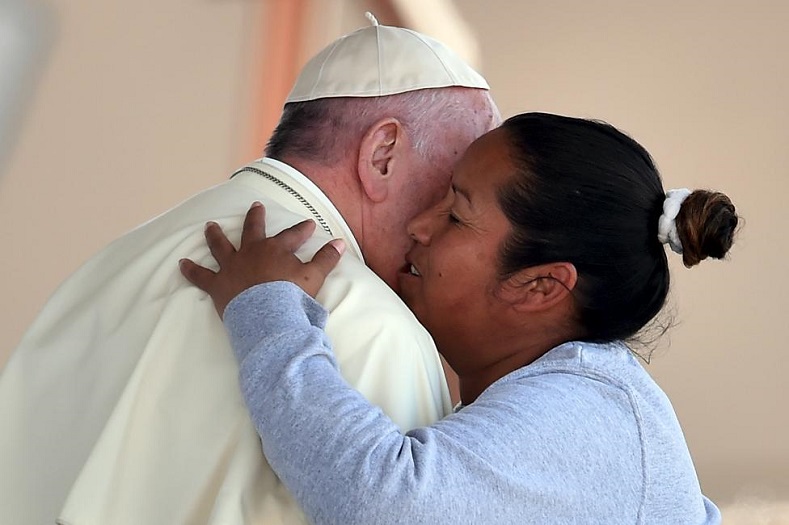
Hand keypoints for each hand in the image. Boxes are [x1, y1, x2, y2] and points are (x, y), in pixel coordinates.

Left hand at [179, 202, 344, 316]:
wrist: (267, 316)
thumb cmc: (291, 296)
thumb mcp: (314, 276)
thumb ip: (327, 259)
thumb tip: (340, 242)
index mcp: (275, 249)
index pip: (292, 235)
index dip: (301, 230)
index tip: (309, 224)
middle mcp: (251, 252)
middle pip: (252, 230)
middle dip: (255, 217)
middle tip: (256, 206)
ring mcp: (232, 267)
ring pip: (221, 246)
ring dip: (215, 236)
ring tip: (208, 226)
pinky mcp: (217, 284)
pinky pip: (200, 276)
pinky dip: (190, 270)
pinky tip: (181, 264)